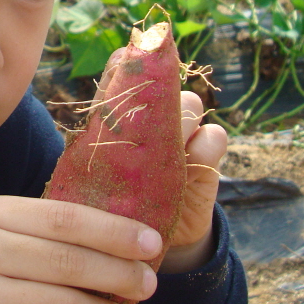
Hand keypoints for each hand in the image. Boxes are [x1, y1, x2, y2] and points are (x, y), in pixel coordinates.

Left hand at [94, 50, 227, 273]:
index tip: (122, 64)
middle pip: (164, 86)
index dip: (129, 67)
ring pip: (192, 105)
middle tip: (142, 118)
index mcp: (124, 115)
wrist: (142, 239)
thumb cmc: (113, 198)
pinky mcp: (207, 161)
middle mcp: (156, 119)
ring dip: (180, 118)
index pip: (129, 76)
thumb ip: (98, 140)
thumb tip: (88, 116)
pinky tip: (191, 159)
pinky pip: (215, 137)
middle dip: (155, 96)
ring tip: (166, 144)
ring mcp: (184, 136)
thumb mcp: (100, 168)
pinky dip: (204, 144)